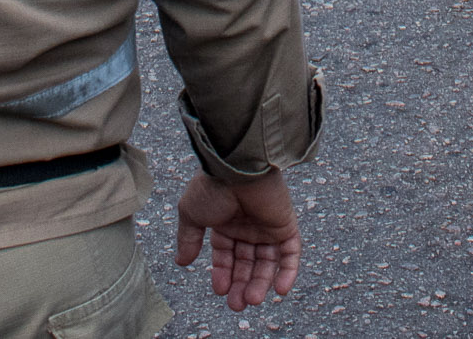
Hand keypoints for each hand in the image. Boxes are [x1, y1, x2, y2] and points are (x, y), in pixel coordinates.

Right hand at [175, 170, 300, 310]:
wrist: (238, 167)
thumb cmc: (212, 187)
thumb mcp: (191, 214)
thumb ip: (188, 238)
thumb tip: (181, 262)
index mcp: (226, 223)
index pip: (226, 255)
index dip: (223, 273)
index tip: (220, 289)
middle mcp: (247, 226)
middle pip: (247, 263)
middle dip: (242, 284)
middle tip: (237, 305)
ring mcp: (268, 226)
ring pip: (267, 262)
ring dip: (261, 283)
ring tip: (252, 300)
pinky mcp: (286, 224)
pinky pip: (291, 252)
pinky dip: (288, 271)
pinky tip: (280, 290)